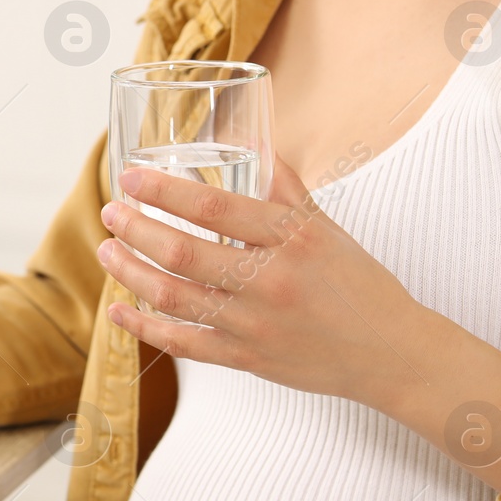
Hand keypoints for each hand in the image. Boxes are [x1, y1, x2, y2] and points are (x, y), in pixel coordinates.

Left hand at [96, 157, 433, 409]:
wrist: (392, 353)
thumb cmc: (360, 285)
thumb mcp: (325, 227)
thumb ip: (283, 187)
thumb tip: (252, 140)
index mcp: (291, 238)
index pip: (212, 209)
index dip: (163, 190)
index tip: (131, 178)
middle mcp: (270, 281)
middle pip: (183, 252)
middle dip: (135, 229)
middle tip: (112, 212)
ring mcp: (255, 324)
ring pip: (174, 297)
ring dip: (131, 271)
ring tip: (108, 250)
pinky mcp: (247, 359)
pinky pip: (184, 343)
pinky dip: (144, 326)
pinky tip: (119, 309)